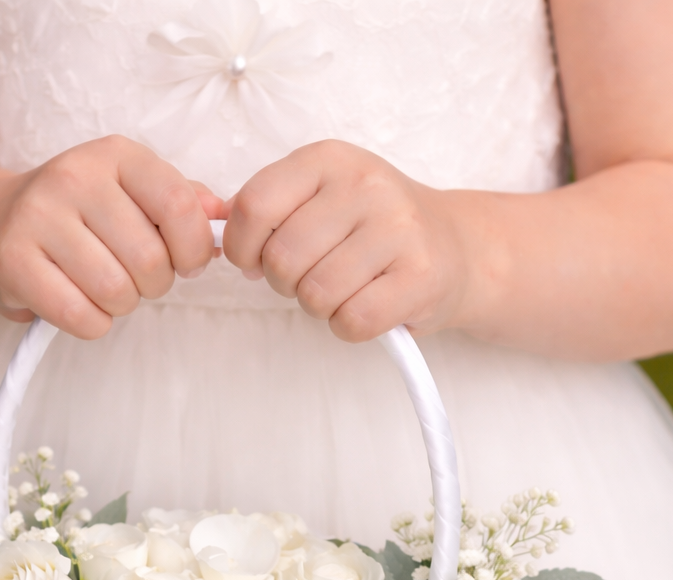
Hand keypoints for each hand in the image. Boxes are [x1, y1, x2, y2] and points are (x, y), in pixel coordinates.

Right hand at [0, 136, 227, 337]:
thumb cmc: (80, 216)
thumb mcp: (132, 194)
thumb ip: (181, 201)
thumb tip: (224, 215)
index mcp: (116, 156)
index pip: (179, 206)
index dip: (194, 250)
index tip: (186, 263)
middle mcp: (74, 176)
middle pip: (149, 259)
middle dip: (154, 284)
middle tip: (135, 278)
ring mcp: (38, 216)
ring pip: (116, 291)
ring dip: (121, 305)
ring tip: (104, 287)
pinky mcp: (13, 261)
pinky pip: (80, 316)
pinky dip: (92, 323)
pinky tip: (80, 303)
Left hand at [223, 141, 468, 341]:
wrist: (456, 246)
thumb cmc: (373, 229)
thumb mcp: (322, 195)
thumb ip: (270, 208)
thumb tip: (216, 232)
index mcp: (329, 159)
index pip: (254, 206)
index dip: (242, 248)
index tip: (256, 260)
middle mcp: (366, 185)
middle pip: (282, 259)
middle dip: (286, 283)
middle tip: (312, 277)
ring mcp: (398, 229)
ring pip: (315, 295)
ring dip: (320, 306)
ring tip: (345, 288)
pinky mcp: (420, 277)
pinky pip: (352, 321)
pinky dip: (349, 326)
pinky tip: (367, 306)